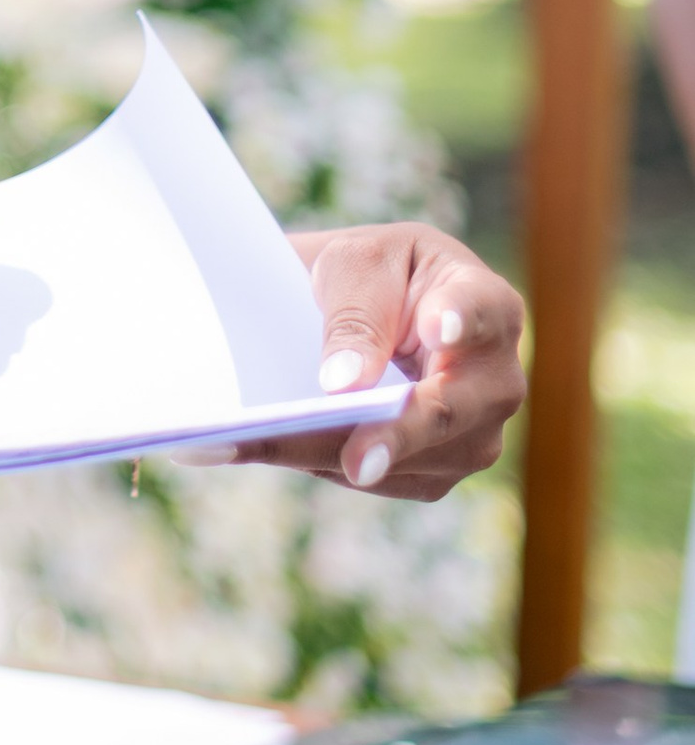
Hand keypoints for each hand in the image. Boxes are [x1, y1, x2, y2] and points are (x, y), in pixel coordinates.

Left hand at [233, 224, 523, 499]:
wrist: (365, 308)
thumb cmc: (370, 273)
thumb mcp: (355, 266)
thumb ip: (357, 317)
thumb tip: (345, 385)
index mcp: (487, 302)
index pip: (479, 311)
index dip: (460, 322)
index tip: (437, 328)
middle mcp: (495, 379)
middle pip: (450, 411)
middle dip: (397, 436)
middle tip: (354, 460)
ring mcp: (473, 434)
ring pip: (413, 461)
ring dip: (330, 455)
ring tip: (250, 442)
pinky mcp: (433, 470)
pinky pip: (379, 478)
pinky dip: (316, 462)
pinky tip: (257, 445)